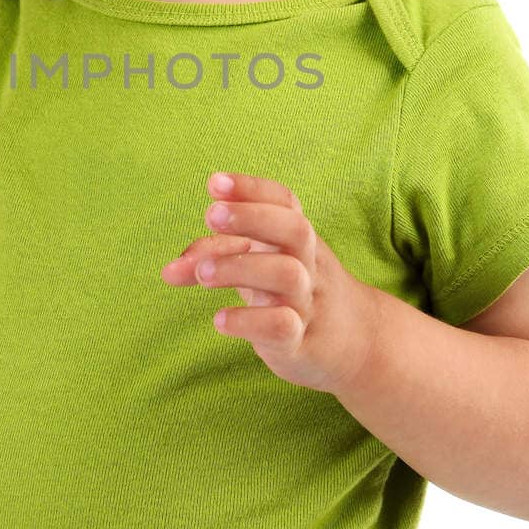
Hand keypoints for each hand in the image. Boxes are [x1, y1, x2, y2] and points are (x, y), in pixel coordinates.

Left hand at [160, 170, 378, 392]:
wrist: (360, 345)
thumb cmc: (296, 295)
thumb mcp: (260, 268)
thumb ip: (215, 260)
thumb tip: (167, 271)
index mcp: (298, 239)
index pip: (284, 202)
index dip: (252, 189)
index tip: (214, 183)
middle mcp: (309, 264)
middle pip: (295, 229)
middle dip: (252, 217)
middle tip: (210, 215)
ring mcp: (309, 302)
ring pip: (287, 274)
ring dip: (240, 268)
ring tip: (203, 274)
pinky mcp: (304, 342)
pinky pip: (283, 326)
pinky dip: (249, 320)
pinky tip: (219, 320)